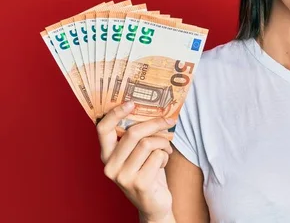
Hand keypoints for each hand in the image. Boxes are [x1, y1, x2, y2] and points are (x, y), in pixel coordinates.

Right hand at [97, 101, 175, 221]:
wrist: (154, 204)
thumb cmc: (147, 172)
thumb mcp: (137, 154)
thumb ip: (137, 136)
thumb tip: (153, 109)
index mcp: (107, 155)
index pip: (103, 129)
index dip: (115, 113)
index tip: (131, 103)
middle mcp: (110, 166)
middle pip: (133, 133)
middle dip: (155, 124)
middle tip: (168, 121)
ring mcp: (123, 177)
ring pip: (148, 143)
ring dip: (163, 143)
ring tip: (166, 149)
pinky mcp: (139, 183)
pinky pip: (158, 156)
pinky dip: (166, 155)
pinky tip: (163, 163)